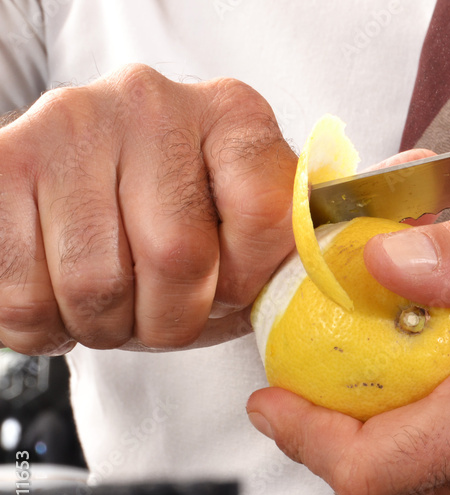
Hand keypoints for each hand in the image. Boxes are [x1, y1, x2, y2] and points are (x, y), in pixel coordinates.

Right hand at [0, 64, 296, 353]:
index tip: (228, 289)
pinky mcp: (2, 163)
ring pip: (94, 285)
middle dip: (172, 320)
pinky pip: (24, 295)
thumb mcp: (247, 227)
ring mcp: (70, 125)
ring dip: (107, 327)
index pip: (266, 217)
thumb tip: (310, 294)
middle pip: (176, 257)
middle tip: (163, 317)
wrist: (84, 180)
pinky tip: (63, 301)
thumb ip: (281, 254)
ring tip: (114, 307)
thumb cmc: (180, 217)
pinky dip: (47, 328)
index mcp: (234, 115)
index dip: (246, 283)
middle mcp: (152, 102)